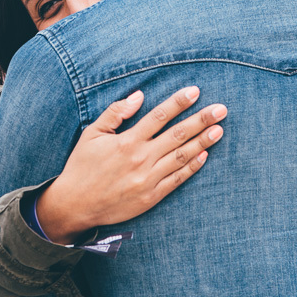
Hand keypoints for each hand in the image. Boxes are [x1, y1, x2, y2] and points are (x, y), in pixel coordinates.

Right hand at [35, 87, 226, 243]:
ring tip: (219, 130)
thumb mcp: (92, 133)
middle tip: (221, 109)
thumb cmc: (82, 166)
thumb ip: (115, 113)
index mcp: (127, 141)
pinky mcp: (151, 196)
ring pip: (181, 156)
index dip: (178, 102)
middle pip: (177, 135)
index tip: (195, 91)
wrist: (75, 205)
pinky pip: (177, 180)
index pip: (159, 116)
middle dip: (201, 120)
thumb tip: (139, 96)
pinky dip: (191, 167)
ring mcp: (148, 179)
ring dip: (202, 142)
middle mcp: (141, 159)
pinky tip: (204, 155)